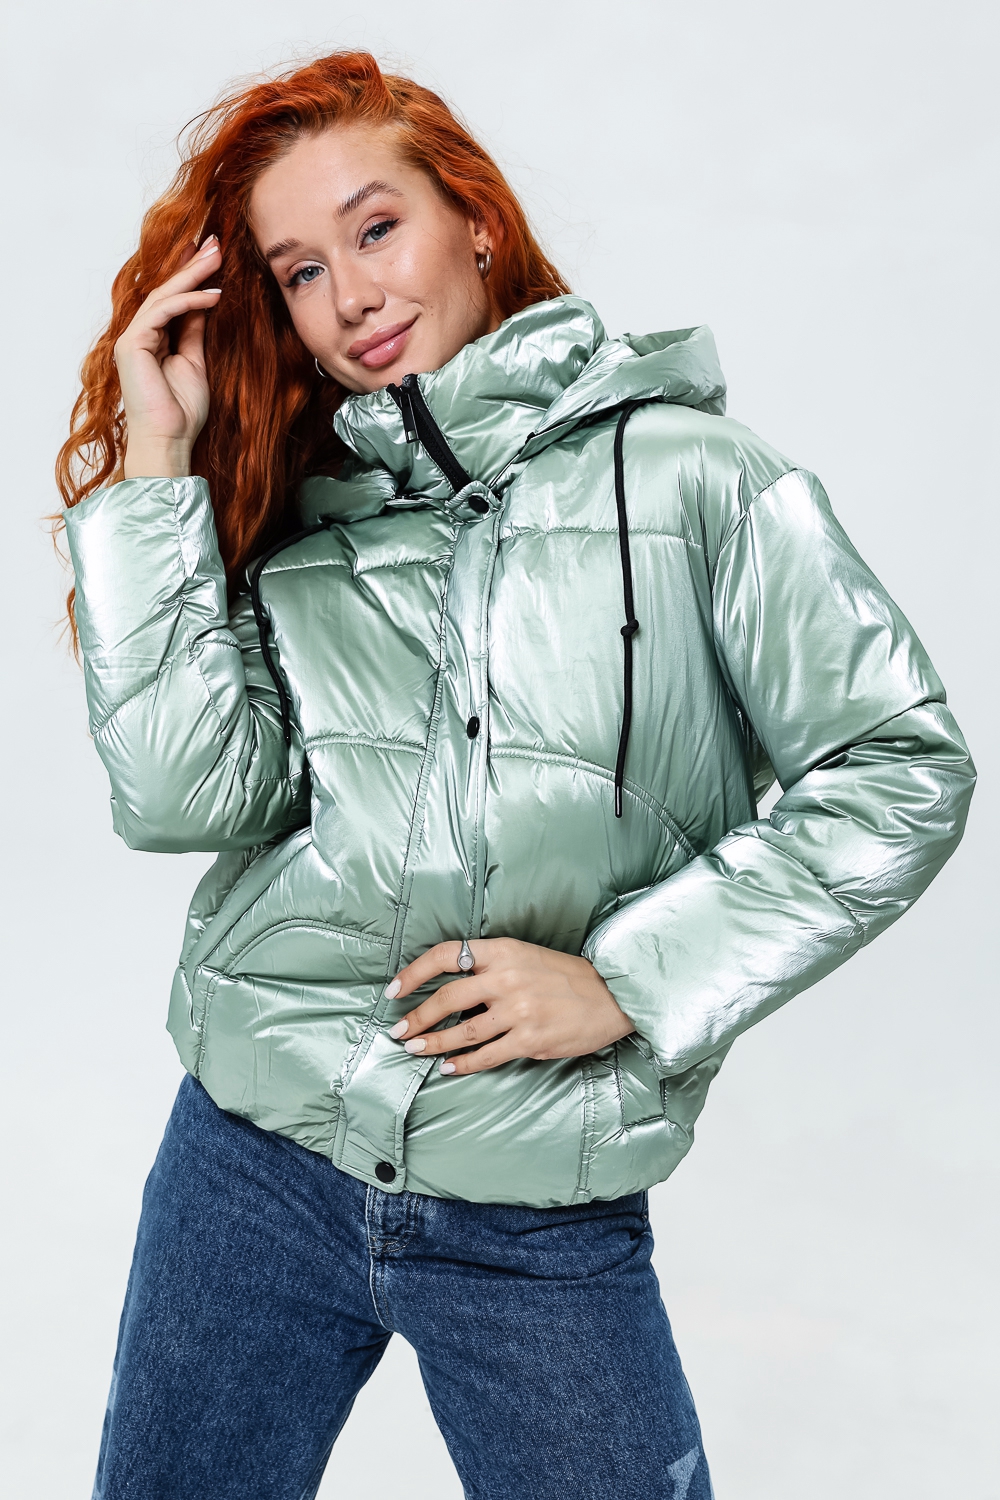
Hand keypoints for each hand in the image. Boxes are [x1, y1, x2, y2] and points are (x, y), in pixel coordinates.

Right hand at [116, 236, 222, 478]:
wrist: (170, 439)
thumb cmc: (182, 411)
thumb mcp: (195, 361)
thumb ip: (195, 331)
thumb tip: (206, 302)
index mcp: (152, 340)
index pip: (173, 299)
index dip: (192, 276)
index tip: (214, 256)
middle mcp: (139, 335)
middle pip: (166, 291)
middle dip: (192, 265)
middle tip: (215, 242)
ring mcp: (132, 338)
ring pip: (163, 296)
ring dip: (192, 275)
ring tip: (217, 258)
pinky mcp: (133, 344)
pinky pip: (163, 312)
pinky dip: (189, 302)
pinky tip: (213, 295)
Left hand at [385, 938, 634, 1075]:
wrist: (612, 995)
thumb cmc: (567, 977)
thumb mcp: (527, 957)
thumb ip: (491, 968)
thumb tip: (450, 990)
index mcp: (504, 951)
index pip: (446, 955)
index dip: (414, 972)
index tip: (394, 990)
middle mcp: (508, 978)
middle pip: (447, 998)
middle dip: (416, 1017)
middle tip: (398, 1032)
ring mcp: (519, 1010)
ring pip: (463, 1032)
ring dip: (433, 1044)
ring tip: (416, 1050)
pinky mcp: (531, 1039)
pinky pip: (487, 1055)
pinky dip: (463, 1064)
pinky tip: (449, 1067)